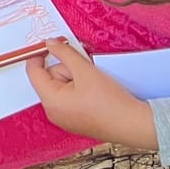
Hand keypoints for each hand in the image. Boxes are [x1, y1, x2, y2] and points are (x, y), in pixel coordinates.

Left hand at [27, 38, 157, 148]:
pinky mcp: (77, 122)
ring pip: (63, 87)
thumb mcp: (84, 70)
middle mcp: (53, 112)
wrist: (135, 125)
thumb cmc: (110, 101)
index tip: (47, 44)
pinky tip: (97, 92)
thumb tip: (49, 43)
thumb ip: (64, 53)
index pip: (34, 72)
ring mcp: (65, 119)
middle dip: (67, 69)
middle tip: (86, 70)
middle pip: (51, 78)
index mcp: (50, 101)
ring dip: (76, 78)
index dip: (38, 55)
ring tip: (95, 83)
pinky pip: (71, 98)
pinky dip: (80, 89)